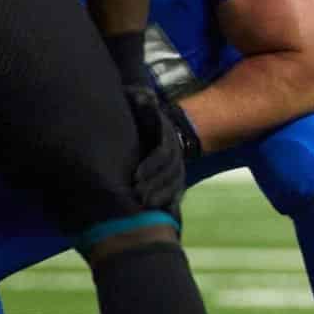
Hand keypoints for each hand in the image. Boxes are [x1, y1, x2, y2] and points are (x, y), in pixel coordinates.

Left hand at [124, 84, 192, 215]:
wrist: (159, 128)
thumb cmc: (142, 116)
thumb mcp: (141, 101)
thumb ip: (142, 98)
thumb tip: (144, 98)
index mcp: (167, 138)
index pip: (163, 154)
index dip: (151, 166)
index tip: (135, 176)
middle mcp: (176, 154)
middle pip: (170, 173)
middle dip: (154, 185)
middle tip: (136, 196)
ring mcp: (177, 169)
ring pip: (175, 185)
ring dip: (160, 197)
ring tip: (143, 206)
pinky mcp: (175, 180)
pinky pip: (177, 194)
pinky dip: (169, 204)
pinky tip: (159, 215)